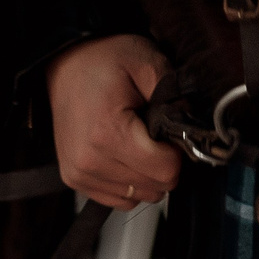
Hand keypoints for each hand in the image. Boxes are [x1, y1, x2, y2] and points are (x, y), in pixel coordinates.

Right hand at [47, 34, 181, 209]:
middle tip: (154, 132)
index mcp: (108, 134)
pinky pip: (118, 199)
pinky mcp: (74, 179)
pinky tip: (126, 155)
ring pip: (138, 196)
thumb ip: (175, 98)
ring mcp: (79, 173)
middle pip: (155, 187)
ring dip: (147, 173)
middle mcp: (88, 161)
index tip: (170, 131)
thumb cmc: (104, 60)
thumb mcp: (148, 63)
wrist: (66, 62)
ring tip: (137, 140)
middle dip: (164, 161)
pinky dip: (130, 182)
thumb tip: (191, 127)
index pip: (166, 170)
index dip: (178, 151)